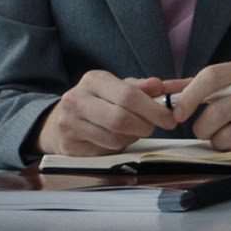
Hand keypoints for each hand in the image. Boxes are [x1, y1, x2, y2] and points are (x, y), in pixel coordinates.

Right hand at [36, 70, 174, 155]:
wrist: (62, 119)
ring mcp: (69, 123)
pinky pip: (104, 150)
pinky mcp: (69, 145)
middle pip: (121, 119)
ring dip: (132, 138)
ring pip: (114, 138)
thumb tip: (161, 86)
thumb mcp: (118, 87)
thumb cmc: (99, 101)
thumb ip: (142, 88)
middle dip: (145, 126)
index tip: (169, 117)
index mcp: (93, 80)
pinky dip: (118, 147)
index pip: (128, 95)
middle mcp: (76, 99)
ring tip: (134, 131)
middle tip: (153, 127)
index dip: (153, 109)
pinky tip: (117, 138)